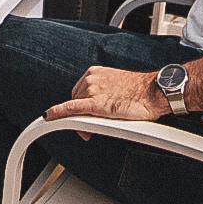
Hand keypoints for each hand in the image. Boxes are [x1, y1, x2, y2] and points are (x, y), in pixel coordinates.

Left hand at [45, 67, 167, 137]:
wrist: (153, 92)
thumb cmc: (140, 92)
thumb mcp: (116, 88)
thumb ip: (103, 94)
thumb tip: (96, 110)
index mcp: (95, 73)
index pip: (78, 92)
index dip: (79, 107)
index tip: (81, 117)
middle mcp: (91, 78)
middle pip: (74, 101)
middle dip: (78, 116)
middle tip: (88, 130)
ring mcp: (92, 90)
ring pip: (75, 108)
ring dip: (79, 122)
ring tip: (92, 131)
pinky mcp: (95, 104)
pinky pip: (71, 108)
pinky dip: (58, 113)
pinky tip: (49, 118)